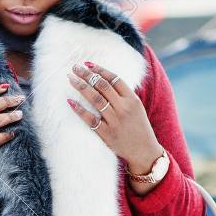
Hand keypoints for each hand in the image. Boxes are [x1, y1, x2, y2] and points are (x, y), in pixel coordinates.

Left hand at [65, 61, 163, 178]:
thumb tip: (104, 80)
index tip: (87, 64)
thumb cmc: (139, 127)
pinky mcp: (107, 134)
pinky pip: (90, 119)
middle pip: (102, 86)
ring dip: (81, 87)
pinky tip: (70, 101)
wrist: (145, 151)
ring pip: (95, 99)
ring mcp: (115, 121)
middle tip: (75, 68)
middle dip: (87, 75)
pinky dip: (79, 109)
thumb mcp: (137, 107)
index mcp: (132, 99)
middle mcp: (124, 108)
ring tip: (71, 79)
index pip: (114, 78)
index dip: (99, 70)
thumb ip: (123, 95)